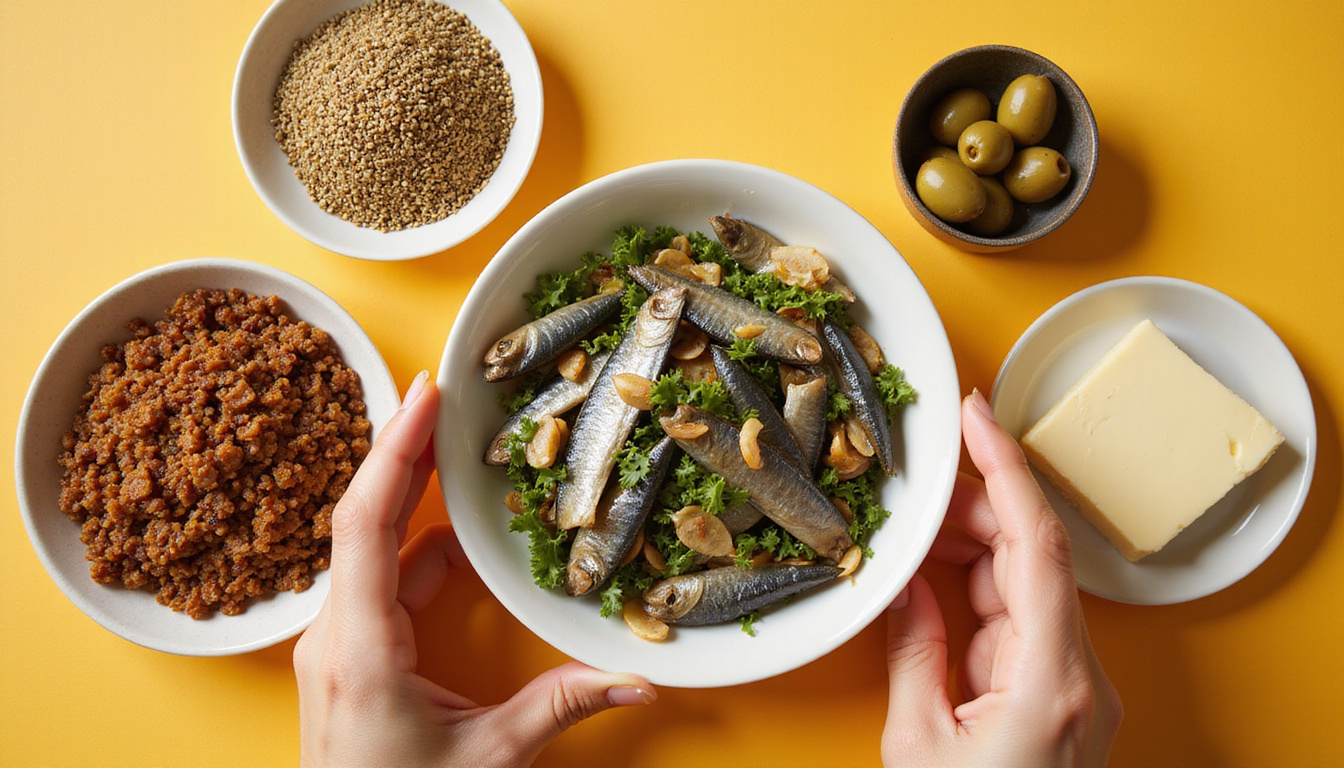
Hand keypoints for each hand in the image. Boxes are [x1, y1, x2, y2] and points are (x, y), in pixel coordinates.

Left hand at [294, 371, 655, 767]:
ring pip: (368, 547)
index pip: (365, 525)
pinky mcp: (349, 655)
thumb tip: (639, 677)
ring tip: (453, 450)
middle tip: (443, 397)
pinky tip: (456, 534)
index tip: (425, 396)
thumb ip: (562, 708)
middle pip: (362, 519)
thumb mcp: (490, 759)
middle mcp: (335, 637)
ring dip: (410, 497)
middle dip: (404, 452)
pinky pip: (379, 581)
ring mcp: (336, 645)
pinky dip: (419, 548)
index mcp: (362, 651)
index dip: (394, 452)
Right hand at [882, 389, 1120, 766]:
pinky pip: (1017, 620)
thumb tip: (903, 580)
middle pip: (1032, 556)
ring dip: (967, 549)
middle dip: (972, 507)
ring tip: (910, 530)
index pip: (1037, 545)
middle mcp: (1079, 674)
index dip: (1006, 469)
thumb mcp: (917, 740)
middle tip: (914, 478)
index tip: (976, 415)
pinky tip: (932, 580)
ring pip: (1023, 583)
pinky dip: (975, 592)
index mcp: (1051, 678)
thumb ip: (914, 646)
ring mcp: (1075, 685)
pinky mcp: (1059, 696)